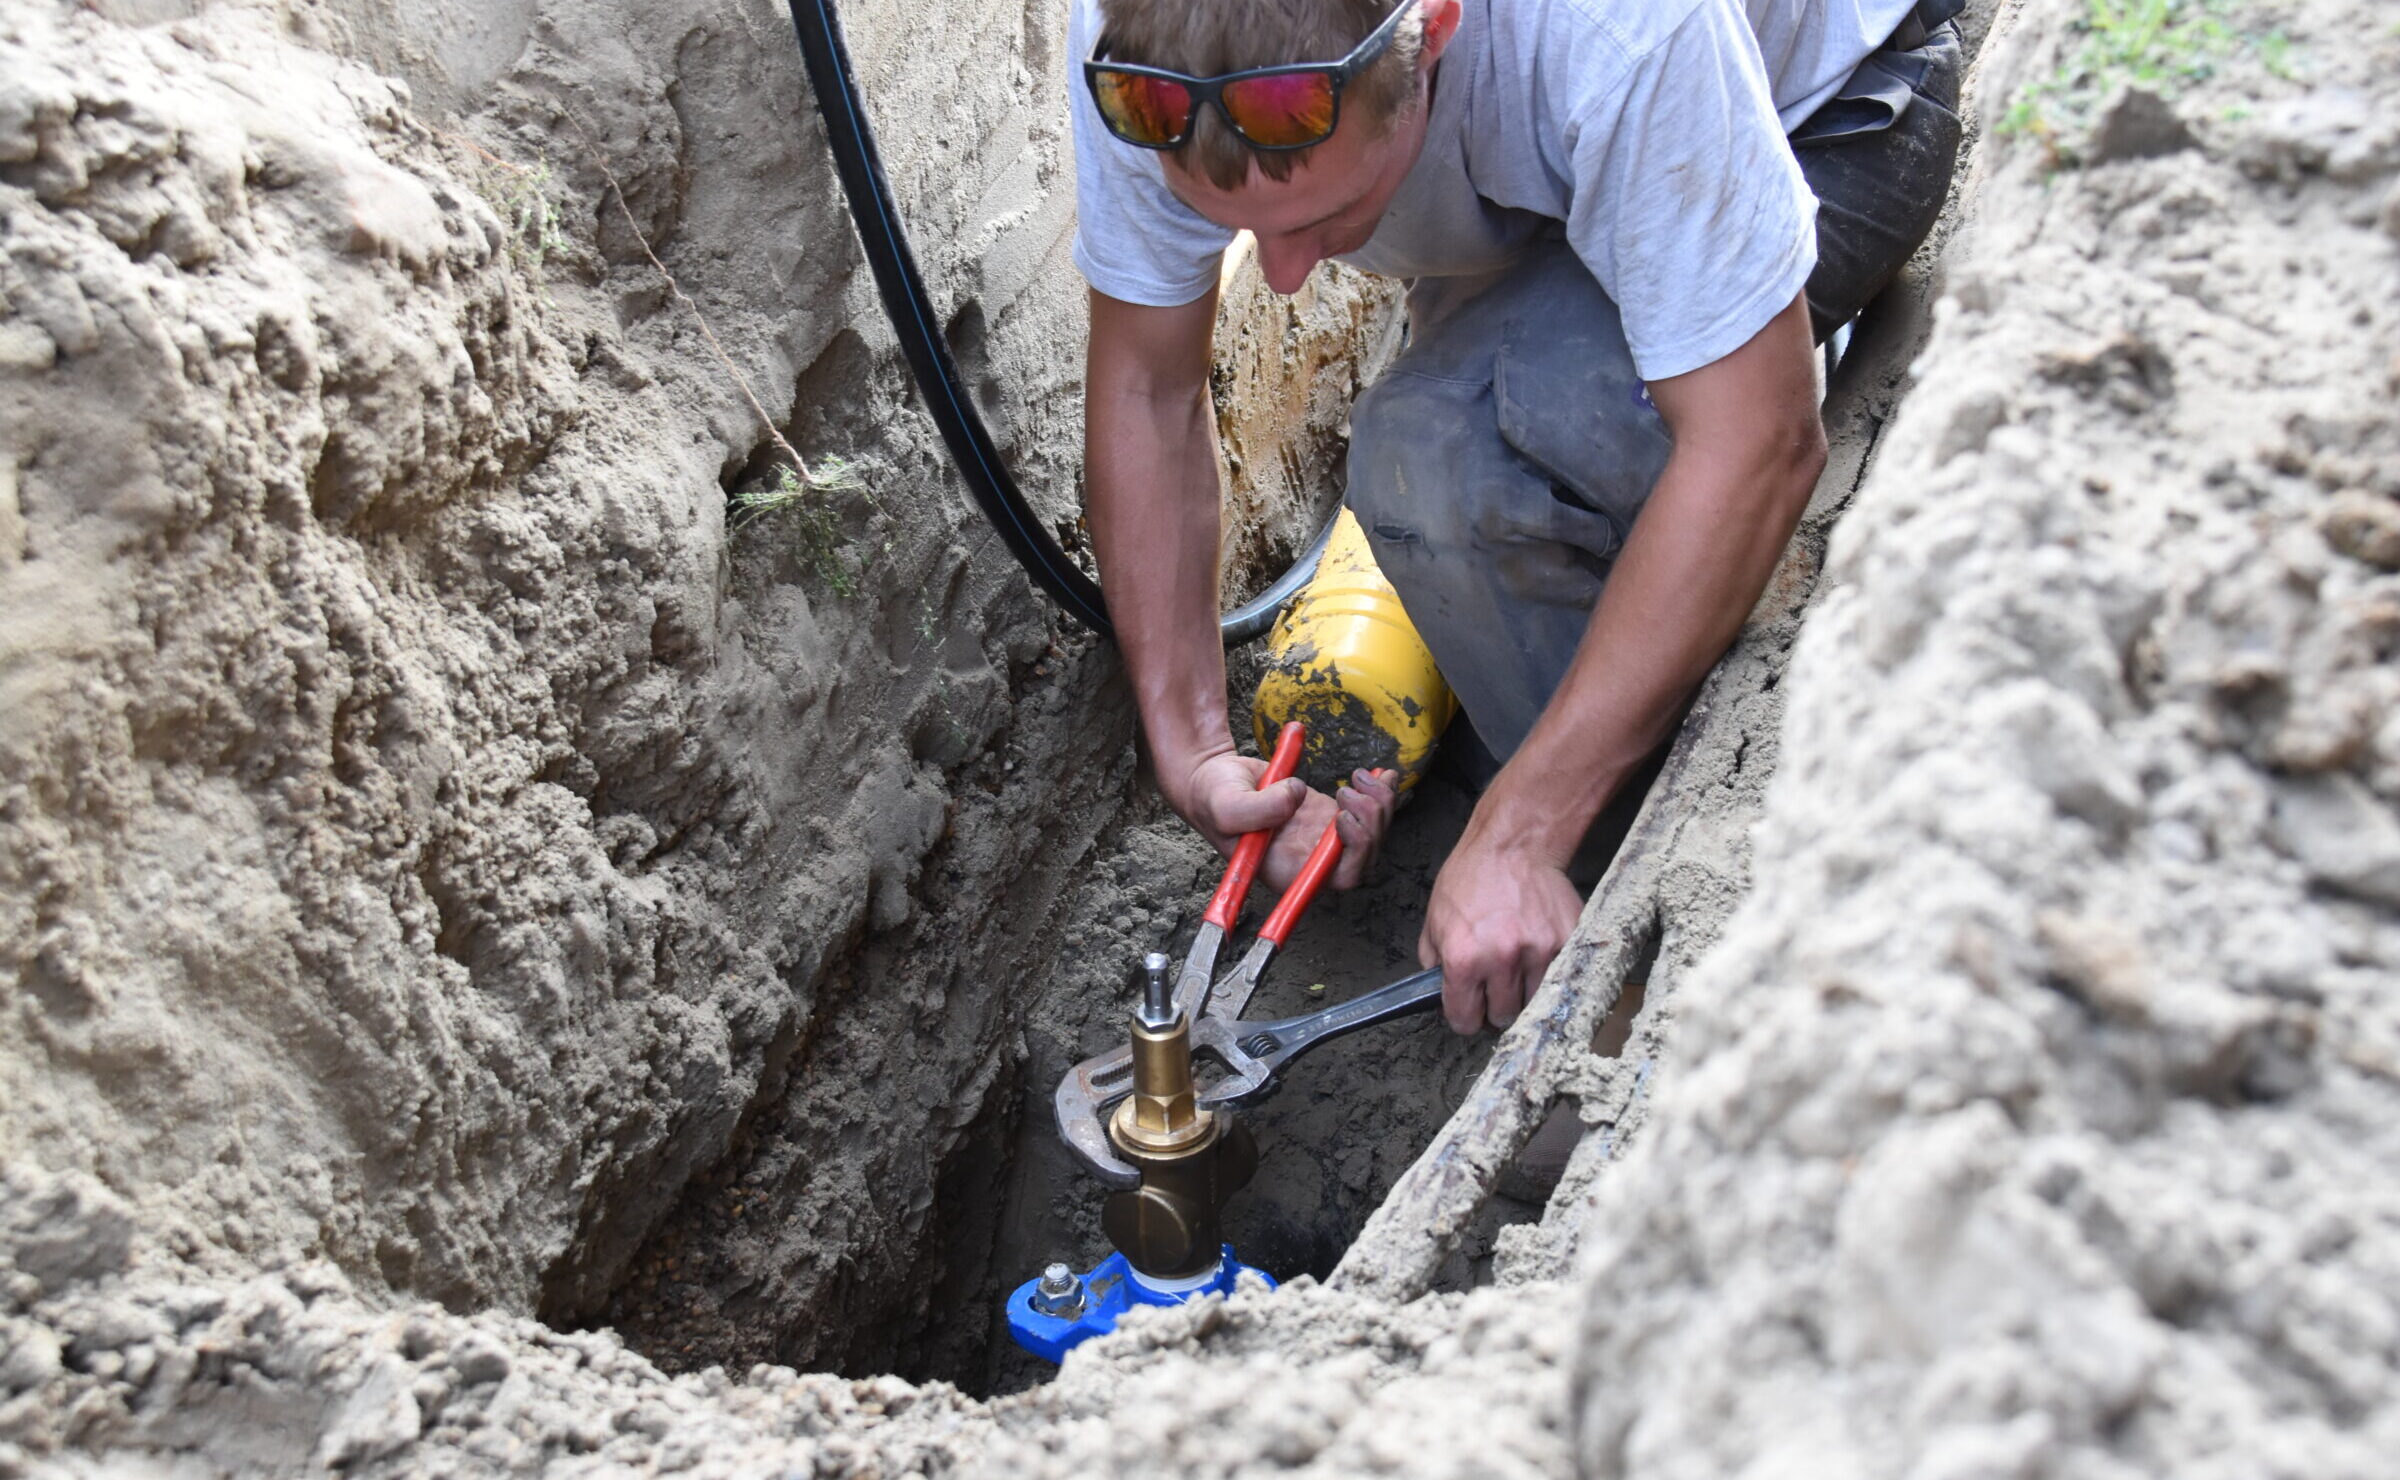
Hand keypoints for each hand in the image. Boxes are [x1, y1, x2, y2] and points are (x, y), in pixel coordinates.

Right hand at [1169, 749, 1398, 891]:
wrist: (1215, 778)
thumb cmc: (1213, 799)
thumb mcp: (1226, 806)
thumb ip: (1259, 809)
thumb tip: (1297, 797)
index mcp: (1288, 870)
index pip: (1337, 878)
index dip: (1355, 853)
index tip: (1343, 819)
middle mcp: (1310, 859)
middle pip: (1364, 856)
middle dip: (1371, 821)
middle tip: (1352, 789)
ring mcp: (1322, 837)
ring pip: (1373, 834)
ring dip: (1379, 804)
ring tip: (1362, 776)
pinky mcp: (1329, 815)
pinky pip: (1368, 811)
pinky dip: (1381, 791)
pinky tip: (1380, 774)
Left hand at [1418, 833, 1581, 1033]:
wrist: (1513, 846)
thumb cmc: (1470, 879)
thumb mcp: (1435, 920)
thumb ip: (1434, 962)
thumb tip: (1440, 992)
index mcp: (1464, 959)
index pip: (1466, 1020)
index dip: (1465, 1017)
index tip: (1470, 1010)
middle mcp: (1502, 960)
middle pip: (1503, 1017)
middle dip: (1496, 1006)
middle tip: (1495, 987)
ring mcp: (1539, 952)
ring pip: (1535, 1004)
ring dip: (1525, 994)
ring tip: (1518, 970)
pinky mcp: (1568, 942)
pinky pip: (1559, 979)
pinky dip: (1549, 975)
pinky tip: (1538, 956)